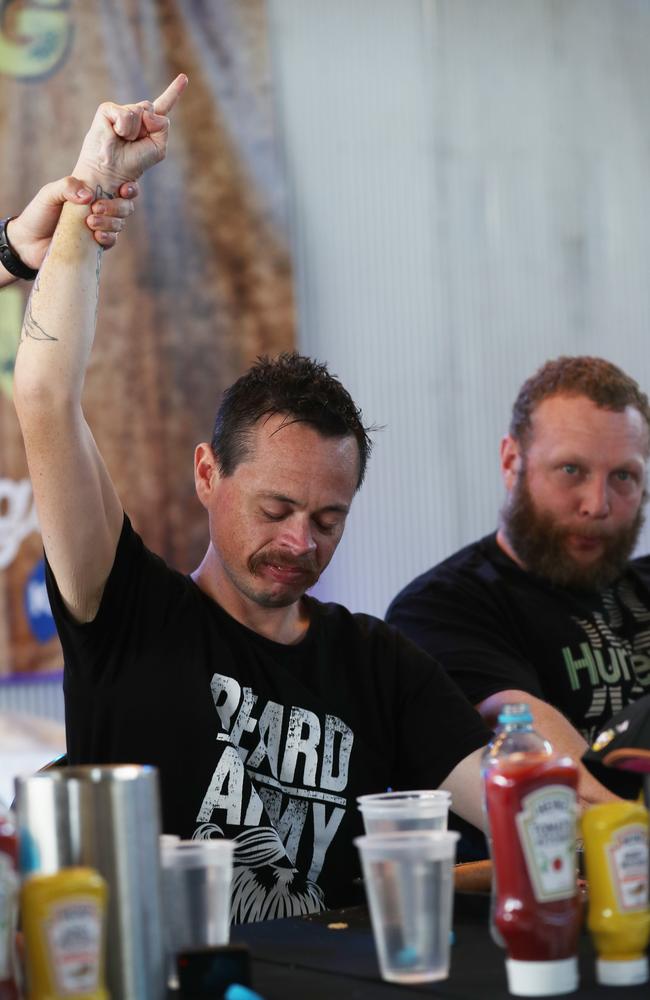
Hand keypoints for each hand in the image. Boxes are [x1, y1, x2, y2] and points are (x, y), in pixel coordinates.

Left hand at [6, 176, 139, 268]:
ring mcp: (100, 228)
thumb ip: (67, 186)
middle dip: (116, 206)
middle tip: (97, 208)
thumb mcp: (49, 193)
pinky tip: (97, 236)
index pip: (119, 187)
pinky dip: (108, 238)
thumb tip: (89, 195)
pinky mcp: (96, 246)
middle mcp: (100, 209)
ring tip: (90, 222)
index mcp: (92, 193)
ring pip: (120, 224)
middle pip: (125, 206)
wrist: (28, 243)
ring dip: (110, 222)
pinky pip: (112, 241)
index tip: (123, 189)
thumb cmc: (39, 213)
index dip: (129, 188)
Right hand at [72, 74, 187, 190]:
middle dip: (146, 128)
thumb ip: (163, 126)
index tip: (184, 78)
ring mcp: (121, 111)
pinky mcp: (108, 110)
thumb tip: (147, 111)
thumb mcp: (159, 148)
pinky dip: (124, 128)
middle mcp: (135, 115)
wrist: (112, 171)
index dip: (174, 91)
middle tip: (133, 142)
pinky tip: (116, 134)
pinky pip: (126, 114)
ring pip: (140, 111)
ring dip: (135, 131)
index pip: (163, 105)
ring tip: (123, 140)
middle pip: (151, 108)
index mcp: (149, 124)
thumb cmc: (134, 163)